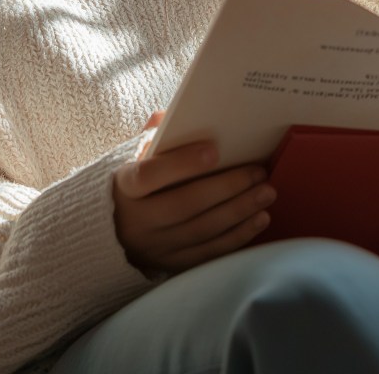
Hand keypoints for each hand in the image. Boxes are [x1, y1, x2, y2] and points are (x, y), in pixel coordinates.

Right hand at [113, 133, 275, 275]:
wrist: (111, 232)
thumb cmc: (135, 182)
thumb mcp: (134, 157)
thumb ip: (155, 135)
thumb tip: (176, 114)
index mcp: (125, 187)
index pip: (150, 175)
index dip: (181, 163)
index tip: (214, 150)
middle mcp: (138, 221)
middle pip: (186, 204)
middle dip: (228, 187)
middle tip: (259, 172)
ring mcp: (156, 247)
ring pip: (203, 230)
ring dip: (240, 210)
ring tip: (267, 192)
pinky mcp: (173, 265)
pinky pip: (210, 253)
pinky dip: (238, 236)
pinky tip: (259, 218)